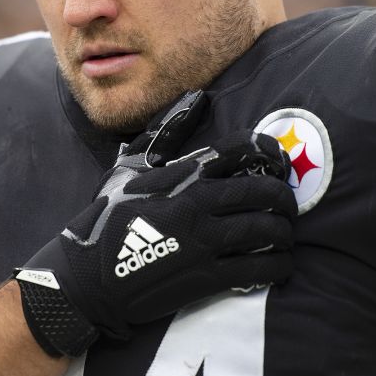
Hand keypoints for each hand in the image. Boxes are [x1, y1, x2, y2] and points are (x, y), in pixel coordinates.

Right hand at [15, 91, 296, 356]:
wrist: (87, 277)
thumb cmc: (108, 218)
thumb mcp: (129, 168)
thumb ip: (165, 133)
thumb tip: (197, 97)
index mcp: (183, 173)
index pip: (243, 149)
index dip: (272, 153)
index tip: (279, 164)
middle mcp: (197, 203)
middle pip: (265, 191)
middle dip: (286, 198)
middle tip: (287, 206)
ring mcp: (203, 241)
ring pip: (268, 230)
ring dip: (285, 233)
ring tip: (284, 236)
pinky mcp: (206, 277)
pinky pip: (260, 268)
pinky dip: (279, 265)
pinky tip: (280, 264)